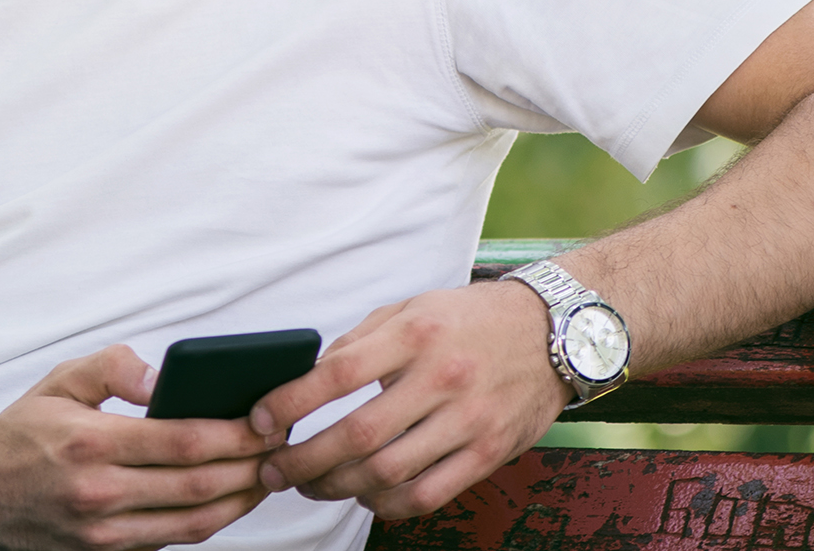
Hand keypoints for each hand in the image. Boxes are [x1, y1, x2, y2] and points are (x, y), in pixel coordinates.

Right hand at [0, 345, 272, 550]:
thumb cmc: (21, 431)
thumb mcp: (61, 380)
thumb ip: (114, 367)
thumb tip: (162, 376)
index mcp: (91, 443)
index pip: (184, 440)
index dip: (235, 434)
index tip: (266, 422)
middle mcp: (98, 494)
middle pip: (198, 486)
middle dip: (250, 468)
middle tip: (280, 449)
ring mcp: (100, 533)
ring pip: (191, 524)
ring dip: (238, 502)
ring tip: (264, 476)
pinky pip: (168, 541)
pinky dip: (205, 523)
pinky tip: (225, 500)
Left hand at [248, 280, 566, 520]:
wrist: (552, 332)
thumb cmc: (471, 319)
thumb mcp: (412, 309)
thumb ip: (361, 342)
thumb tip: (307, 379)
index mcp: (416, 334)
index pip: (338, 374)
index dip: (291, 402)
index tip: (261, 419)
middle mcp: (442, 378)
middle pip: (358, 435)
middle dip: (305, 460)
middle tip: (274, 469)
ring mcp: (468, 421)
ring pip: (388, 473)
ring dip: (338, 487)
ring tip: (312, 484)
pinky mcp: (489, 454)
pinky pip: (427, 495)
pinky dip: (386, 505)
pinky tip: (364, 495)